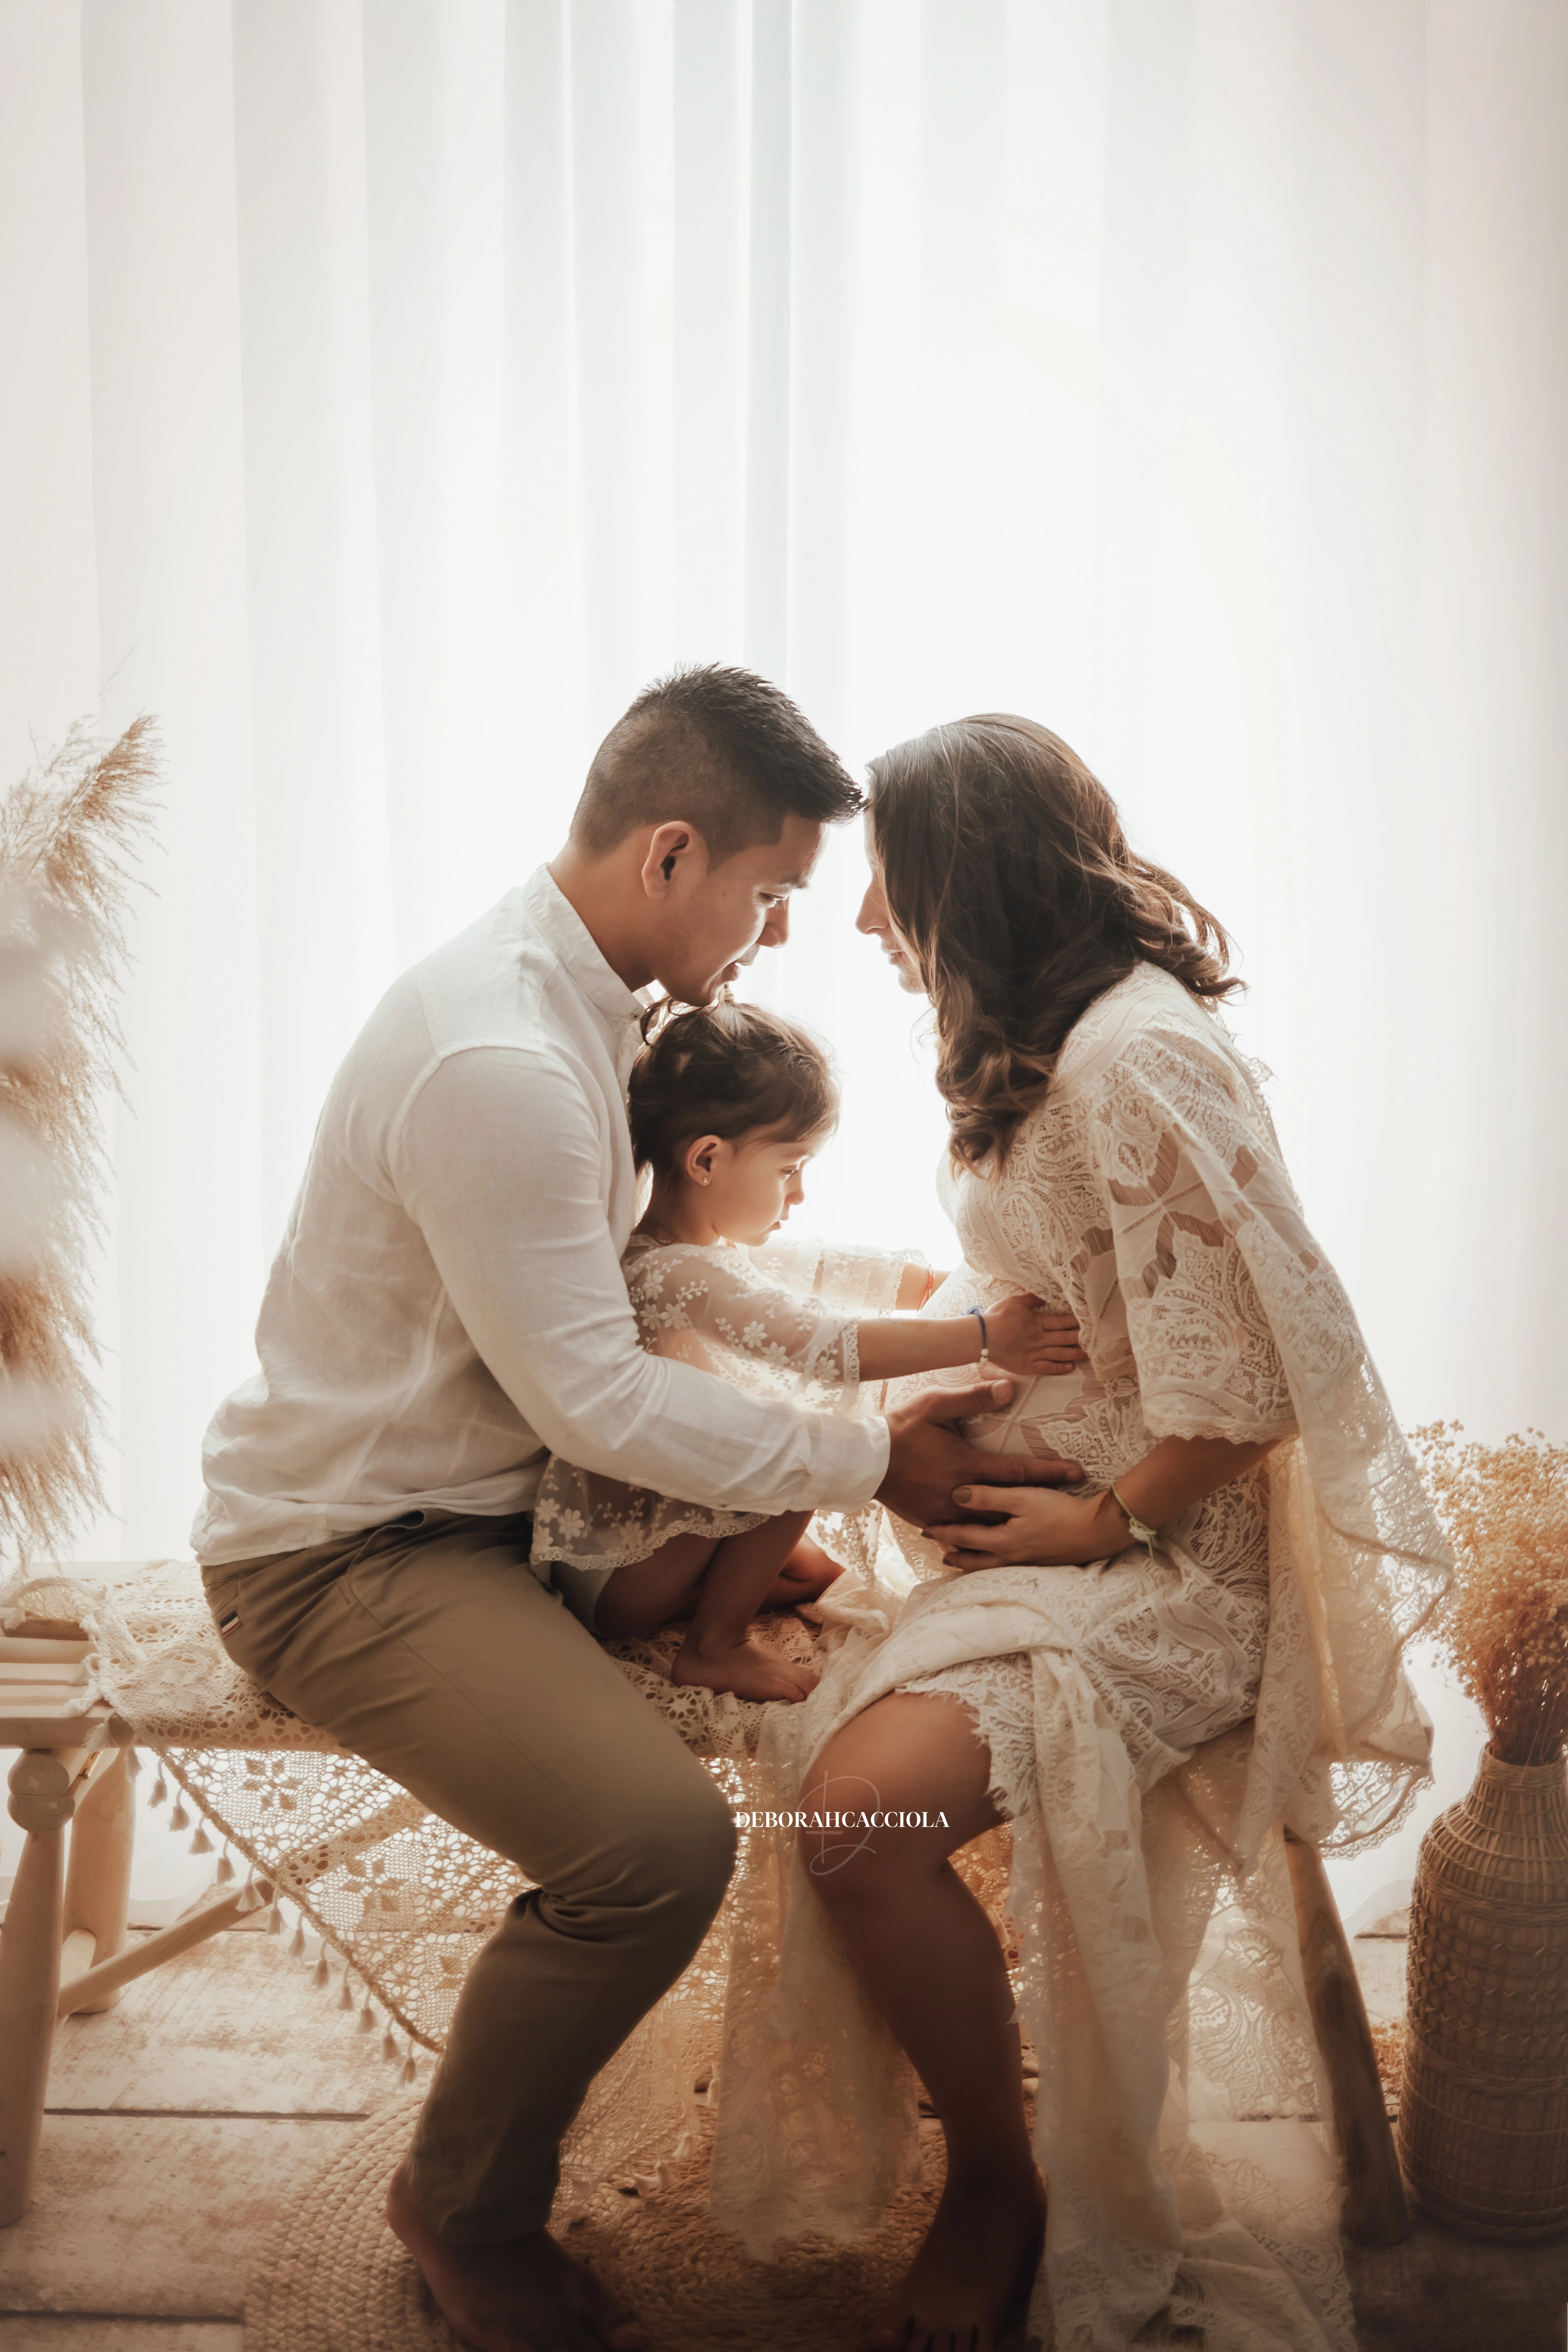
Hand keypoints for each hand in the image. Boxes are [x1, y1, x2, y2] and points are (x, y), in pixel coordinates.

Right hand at [876, 1383, 1083, 1530]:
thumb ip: (974, 1398)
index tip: (1076, 1472)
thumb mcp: (936, 1405)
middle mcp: (960, 1495)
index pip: (1018, 1472)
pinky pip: (962, 1534)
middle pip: (1010, 1505)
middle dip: (1040, 1504)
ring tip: (1037, 1523)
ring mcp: (946, 1513)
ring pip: (988, 1525)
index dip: (1049, 1473)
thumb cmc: (900, 1428)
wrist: (861, 1460)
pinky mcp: (930, 1521)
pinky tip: (994, 1537)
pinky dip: (980, 1535)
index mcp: (967, 1466)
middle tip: (1068, 1505)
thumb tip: (1010, 1388)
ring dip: (1012, 1524)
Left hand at [923, 1482, 1128, 1570]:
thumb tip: (956, 1495)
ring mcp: (1025, 1563)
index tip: (926, 1529)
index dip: (943, 1533)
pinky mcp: (1040, 1562)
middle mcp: (1009, 1558)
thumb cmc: (1059, 1512)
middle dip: (955, 1554)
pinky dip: (991, 1564)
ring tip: (959, 1560)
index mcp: (1001, 1542)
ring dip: (972, 1563)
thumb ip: (988, 1497)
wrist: (1096, 1532)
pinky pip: (1005, 1567)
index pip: (964, 1538)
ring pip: (989, 1567)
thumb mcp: (1021, 1498)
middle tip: (939, 1551)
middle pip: (974, 1560)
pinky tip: (996, 1560)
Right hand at [980, 1293, 1087, 1377]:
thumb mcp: (1015, 1302)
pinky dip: (1060, 1368)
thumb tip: (1046, 1294)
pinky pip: (1047, 1367)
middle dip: (1082, 1337)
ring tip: (1091, 1354)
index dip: (1077, 1321)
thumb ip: (1032, 1299)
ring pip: (1060, 1353)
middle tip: (1098, 1338)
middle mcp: (1039, 1339)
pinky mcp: (1028, 1366)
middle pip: (1065, 1338)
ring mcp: (1034, 1354)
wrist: (981, 1337)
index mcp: (1037, 1322)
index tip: (1091, 1320)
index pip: (1062, 1321)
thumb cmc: (996, 1317)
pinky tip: (1071, 1367)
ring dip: (1076, 1354)